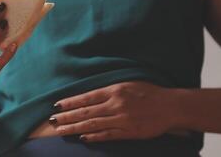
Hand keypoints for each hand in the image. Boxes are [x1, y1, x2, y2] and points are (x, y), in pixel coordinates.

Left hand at [50, 82, 178, 141]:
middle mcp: (115, 105)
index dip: (70, 102)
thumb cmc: (148, 92)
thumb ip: (108, 90)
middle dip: (67, 116)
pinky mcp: (129, 132)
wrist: (170, 106)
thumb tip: (88, 97)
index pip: (86, 97)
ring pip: (93, 124)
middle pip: (86, 111)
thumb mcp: (127, 84)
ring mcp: (121, 120)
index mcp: (114, 91)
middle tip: (52, 120)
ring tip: (61, 130)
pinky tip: (82, 138)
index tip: (57, 105)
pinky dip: (94, 137)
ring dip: (75, 128)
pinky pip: (108, 135)